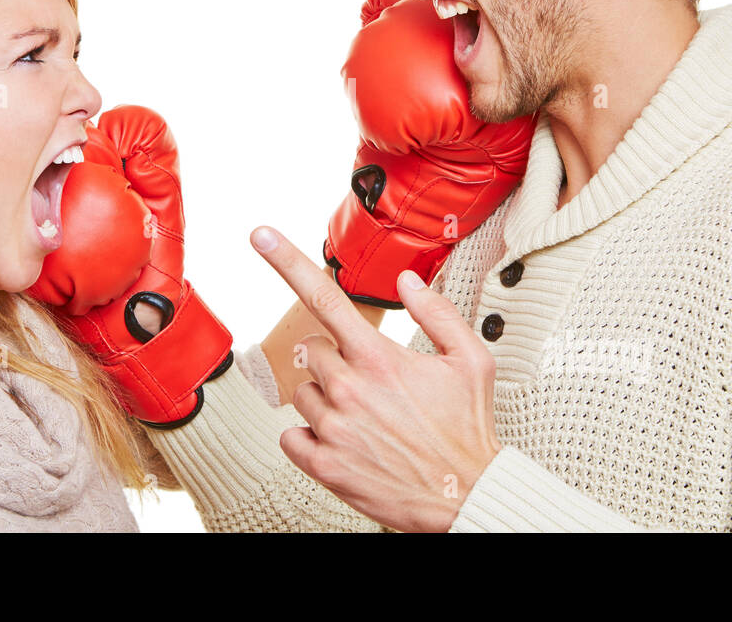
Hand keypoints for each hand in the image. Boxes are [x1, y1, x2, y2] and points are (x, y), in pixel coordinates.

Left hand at [251, 225, 501, 531]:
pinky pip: (291, 435)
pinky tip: (346, 441)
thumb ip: (437, 313)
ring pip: (302, 391)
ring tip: (367, 417)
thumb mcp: (470, 361)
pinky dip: (310, 436)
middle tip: (373, 383)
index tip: (260, 235)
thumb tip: (407, 282)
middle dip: (335, 359)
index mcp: (379, 358)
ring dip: (325, 398)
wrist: (467, 497)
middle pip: (312, 350)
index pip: (323, 296)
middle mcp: (350, 389)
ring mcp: (334, 429)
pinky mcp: (324, 466)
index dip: (287, 261)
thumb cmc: (468, 430)